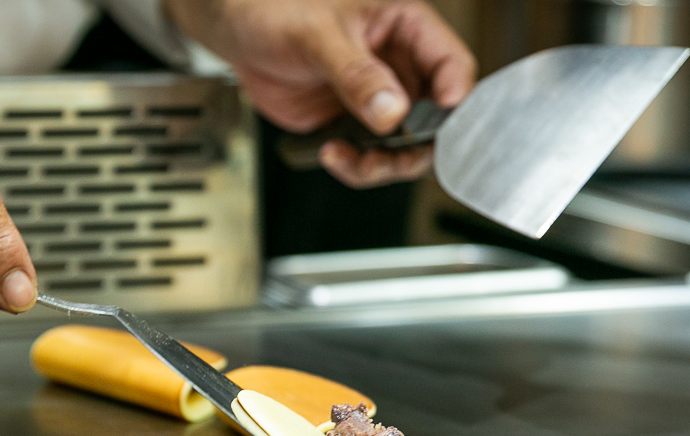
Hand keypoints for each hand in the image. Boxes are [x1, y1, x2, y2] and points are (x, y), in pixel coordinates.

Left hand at [165, 0, 475, 187]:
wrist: (235, 30)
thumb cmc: (275, 8)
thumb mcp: (318, 36)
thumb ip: (356, 74)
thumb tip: (391, 112)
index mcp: (405, 27)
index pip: (451, 63)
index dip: (454, 95)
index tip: (441, 120)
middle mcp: (398, 66)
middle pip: (434, 118)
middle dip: (417, 146)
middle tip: (393, 157)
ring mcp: (376, 99)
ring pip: (404, 146)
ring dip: (384, 164)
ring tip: (352, 160)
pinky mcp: (351, 124)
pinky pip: (369, 156)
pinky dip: (356, 166)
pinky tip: (331, 153)